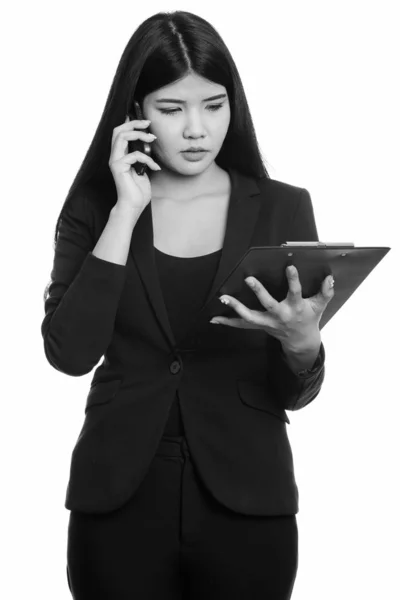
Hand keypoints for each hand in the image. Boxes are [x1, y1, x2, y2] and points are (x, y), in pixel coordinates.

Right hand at [109, 116, 160, 211]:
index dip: (131, 123)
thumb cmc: (138, 191)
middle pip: (118, 130)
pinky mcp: (118, 167)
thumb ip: (142, 157)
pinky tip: (155, 167)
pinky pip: (135, 155)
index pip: (120, 133)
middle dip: (134, 123)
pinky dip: (148, 159)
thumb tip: (149, 143)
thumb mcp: (143, 169)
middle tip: (148, 123)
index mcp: (120, 156)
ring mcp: (115, 161)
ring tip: (153, 138)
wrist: (133, 206)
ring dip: (140, 134)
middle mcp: (115, 156)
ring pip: (122, 136)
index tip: (146, 122)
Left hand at [210, 266, 334, 350]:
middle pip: (268, 304)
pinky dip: (228, 322)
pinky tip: (214, 318)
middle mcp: (280, 315)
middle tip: (249, 279)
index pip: (295, 292)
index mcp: (295, 307)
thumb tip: (330, 277)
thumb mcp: (320, 306)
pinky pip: (241, 325)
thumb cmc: (310, 318)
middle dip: (259, 292)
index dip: (293, 280)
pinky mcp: (259, 325)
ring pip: (250, 316)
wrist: (301, 341)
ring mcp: (268, 322)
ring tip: (223, 297)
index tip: (289, 267)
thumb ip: (326, 292)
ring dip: (235, 307)